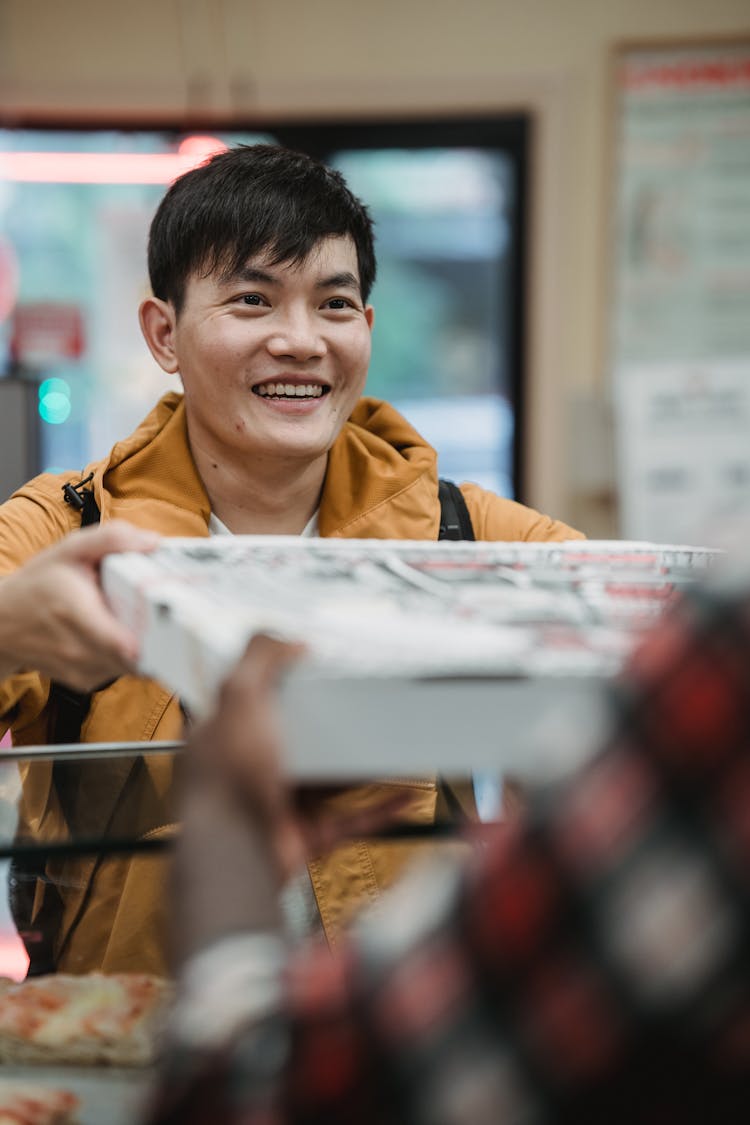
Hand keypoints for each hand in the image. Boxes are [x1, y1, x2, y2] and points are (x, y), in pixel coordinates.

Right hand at [0, 521, 159, 690]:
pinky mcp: (86, 682)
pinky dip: (128, 655)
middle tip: (165, 615)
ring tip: (137, 621)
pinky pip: (122, 672)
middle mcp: (79, 649)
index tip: (172, 622)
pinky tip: (118, 634)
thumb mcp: (69, 550)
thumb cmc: (38, 585)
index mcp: (76, 614)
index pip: (124, 644)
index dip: (155, 638)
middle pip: (139, 657)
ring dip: (144, 647)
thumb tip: (152, 542)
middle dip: (158, 637)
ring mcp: (82, 670)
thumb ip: (110, 539)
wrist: (3, 623)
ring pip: (134, 668)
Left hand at [187, 635, 412, 879]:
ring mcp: (277, 805)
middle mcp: (248, 770)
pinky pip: (351, 819)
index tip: (310, 668)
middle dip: (329, 726)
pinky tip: (405, 794)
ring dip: (362, 766)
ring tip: (392, 745)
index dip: (272, 681)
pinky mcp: (304, 836)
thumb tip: (288, 639)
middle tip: (362, 705)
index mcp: (223, 735)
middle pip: (295, 739)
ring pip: (328, 780)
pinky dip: (380, 808)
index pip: (245, 699)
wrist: (235, 855)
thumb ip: (260, 659)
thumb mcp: (239, 697)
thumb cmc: (227, 781)